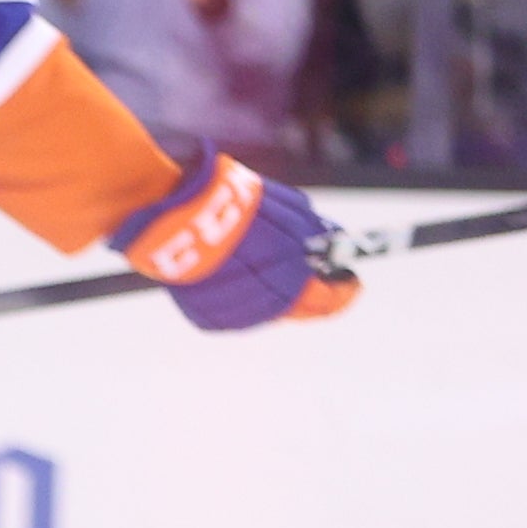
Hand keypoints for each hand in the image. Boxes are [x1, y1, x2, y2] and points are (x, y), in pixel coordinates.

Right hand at [110, 145, 357, 332]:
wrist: (176, 218)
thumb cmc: (238, 210)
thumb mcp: (291, 210)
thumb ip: (318, 231)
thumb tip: (335, 241)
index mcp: (293, 287)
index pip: (330, 301)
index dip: (344, 291)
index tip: (350, 280)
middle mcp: (266, 310)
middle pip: (298, 309)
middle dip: (307, 289)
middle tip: (306, 268)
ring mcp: (233, 317)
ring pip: (264, 311)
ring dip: (270, 291)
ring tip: (259, 260)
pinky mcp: (205, 317)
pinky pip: (231, 311)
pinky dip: (237, 294)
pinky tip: (231, 269)